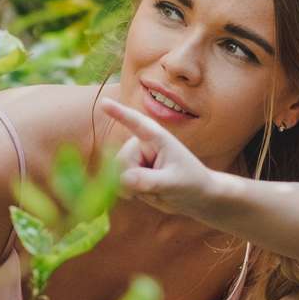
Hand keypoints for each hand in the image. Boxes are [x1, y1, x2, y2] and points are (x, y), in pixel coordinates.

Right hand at [100, 99, 220, 220]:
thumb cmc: (190, 182)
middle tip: (158, 188)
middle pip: (121, 162)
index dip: (119, 113)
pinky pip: (116, 185)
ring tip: (156, 188)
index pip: (136, 123)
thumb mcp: (174, 182)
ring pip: (116, 176)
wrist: (195, 195)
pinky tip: (145, 193)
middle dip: (133, 180)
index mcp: (156, 137)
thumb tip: (123, 179)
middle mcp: (141, 145)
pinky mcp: (129, 172)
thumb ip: (150, 180)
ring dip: (133, 189)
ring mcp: (134, 159)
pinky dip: (128, 193)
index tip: (103, 103)